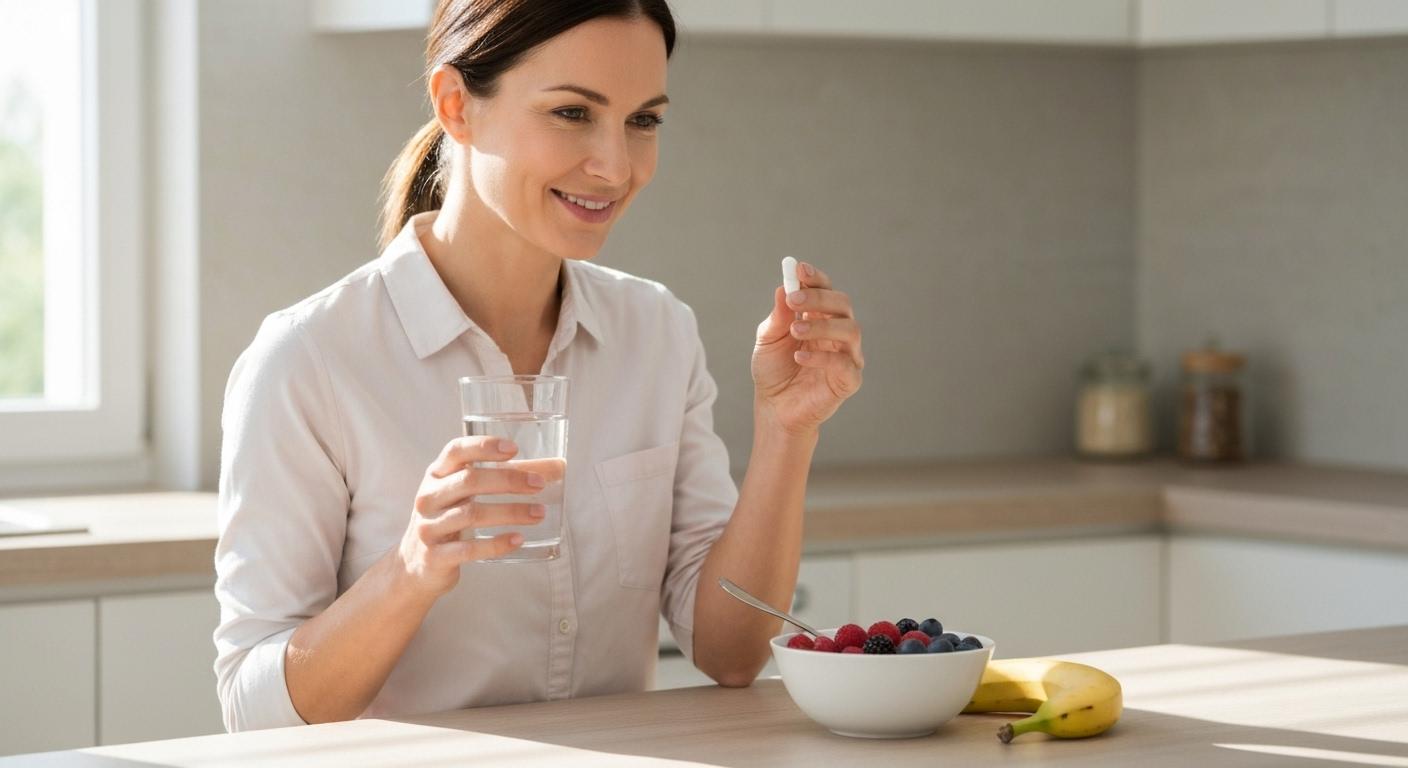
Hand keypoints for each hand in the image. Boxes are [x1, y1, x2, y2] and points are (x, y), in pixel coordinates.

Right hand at [391, 436, 549, 599]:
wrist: (415, 566)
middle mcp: (428, 497)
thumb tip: (558, 467)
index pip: (456, 451)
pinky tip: (518, 539)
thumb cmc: (449, 519)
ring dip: (510, 512)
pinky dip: (496, 543)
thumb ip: (506, 477)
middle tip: (539, 485)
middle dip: (508, 480)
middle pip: (469, 481)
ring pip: (472, 514)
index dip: (483, 447)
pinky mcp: (435, 556)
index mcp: (436, 475)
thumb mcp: (466, 494)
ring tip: (538, 514)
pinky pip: (469, 548)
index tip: (513, 448)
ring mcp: (429, 527)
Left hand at [751, 260, 863, 435]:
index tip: (799, 269)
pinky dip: (823, 357)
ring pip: (850, 330)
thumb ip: (778, 317)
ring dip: (823, 325)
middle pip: (842, 304)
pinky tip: (799, 357)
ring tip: (795, 330)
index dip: (816, 278)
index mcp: (819, 317)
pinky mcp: (849, 380)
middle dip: (820, 297)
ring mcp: (847, 355)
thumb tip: (783, 288)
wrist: (774, 409)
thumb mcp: (767, 340)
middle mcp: (837, 332)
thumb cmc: (773, 371)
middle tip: (795, 299)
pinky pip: (845, 364)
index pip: (826, 290)